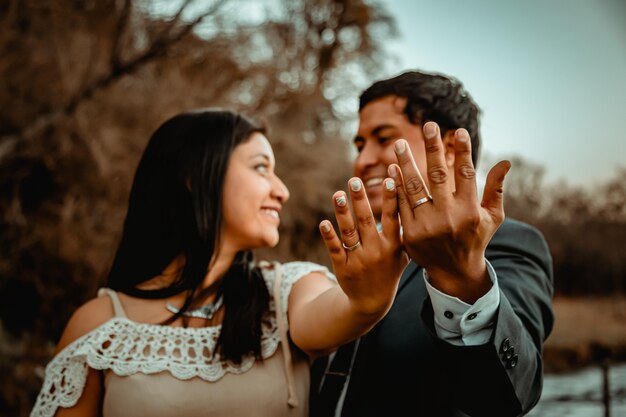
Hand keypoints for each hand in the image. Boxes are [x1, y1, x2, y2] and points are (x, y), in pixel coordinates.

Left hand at [319, 177, 407, 315]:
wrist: (372, 302)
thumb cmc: (389, 270)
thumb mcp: (403, 254)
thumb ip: (407, 230)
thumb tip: (416, 204)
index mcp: (392, 245)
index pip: (393, 217)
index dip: (392, 198)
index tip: (390, 178)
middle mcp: (376, 251)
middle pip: (367, 221)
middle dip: (361, 200)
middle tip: (354, 180)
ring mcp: (358, 259)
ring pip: (349, 233)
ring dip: (343, 213)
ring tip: (338, 194)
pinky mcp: (342, 266)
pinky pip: (335, 249)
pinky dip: (329, 236)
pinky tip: (323, 223)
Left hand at [388, 122, 510, 303]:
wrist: (454, 272)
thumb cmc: (476, 238)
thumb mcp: (492, 217)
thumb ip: (496, 188)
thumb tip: (506, 162)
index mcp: (470, 211)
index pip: (466, 175)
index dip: (462, 152)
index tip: (458, 131)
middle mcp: (448, 217)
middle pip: (438, 176)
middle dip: (432, 149)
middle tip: (427, 125)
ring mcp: (427, 226)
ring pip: (414, 188)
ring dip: (405, 164)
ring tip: (399, 144)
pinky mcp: (410, 233)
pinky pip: (400, 205)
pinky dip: (396, 187)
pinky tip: (392, 169)